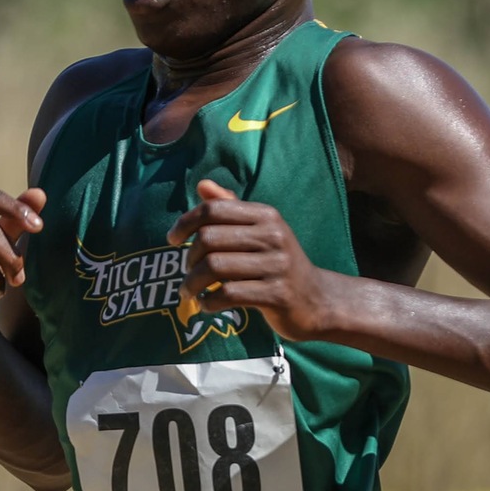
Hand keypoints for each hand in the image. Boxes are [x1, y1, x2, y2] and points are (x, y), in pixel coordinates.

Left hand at [167, 179, 339, 341]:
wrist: (317, 300)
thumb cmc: (278, 264)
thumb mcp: (261, 231)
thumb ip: (231, 209)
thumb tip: (202, 185)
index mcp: (266, 216)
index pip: (214, 210)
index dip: (185, 223)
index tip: (172, 240)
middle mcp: (273, 236)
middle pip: (208, 239)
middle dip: (188, 259)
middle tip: (186, 274)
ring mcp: (276, 266)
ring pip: (214, 268)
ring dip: (192, 284)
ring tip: (189, 293)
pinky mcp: (277, 295)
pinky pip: (228, 295)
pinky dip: (209, 302)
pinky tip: (207, 305)